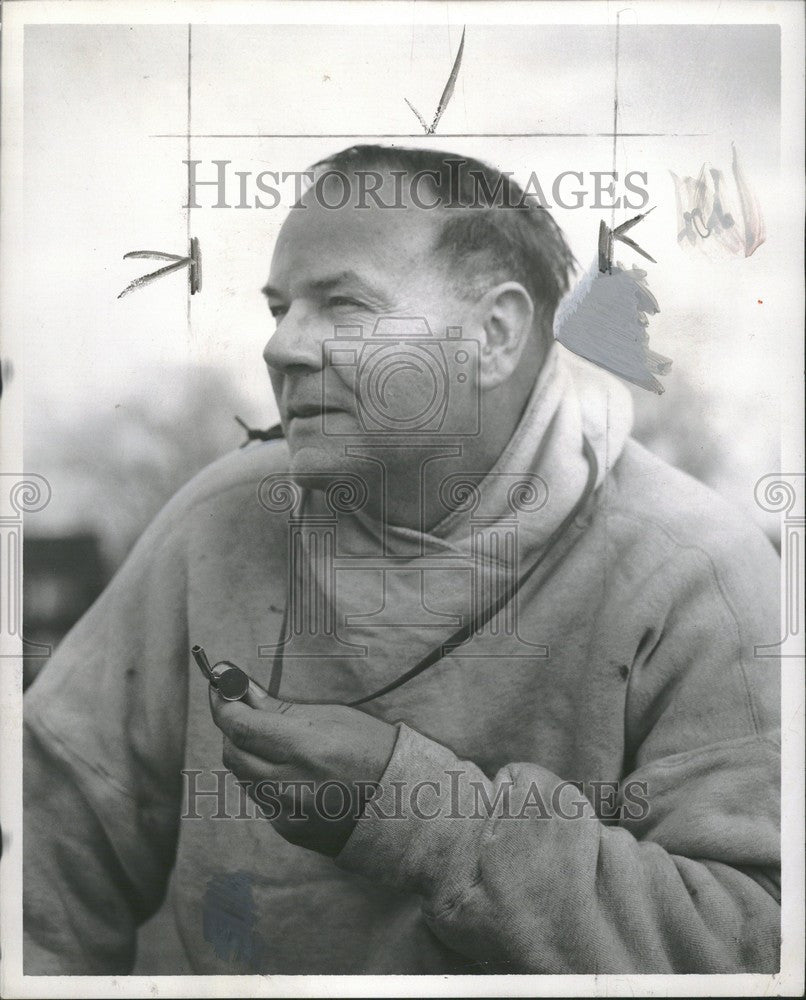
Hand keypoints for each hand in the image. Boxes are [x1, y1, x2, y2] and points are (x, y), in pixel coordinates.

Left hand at [209, 685, 397, 856]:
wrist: (405, 804)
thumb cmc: (373, 750)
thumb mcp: (333, 717)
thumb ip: (282, 709)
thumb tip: (242, 692)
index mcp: (303, 747)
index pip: (239, 726)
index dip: (222, 704)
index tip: (219, 687)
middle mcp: (289, 782)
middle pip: (233, 752)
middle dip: (233, 728)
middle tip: (245, 710)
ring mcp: (287, 811)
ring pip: (242, 776)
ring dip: (248, 754)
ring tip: (275, 742)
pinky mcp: (288, 830)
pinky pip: (260, 798)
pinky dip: (264, 779)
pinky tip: (290, 771)